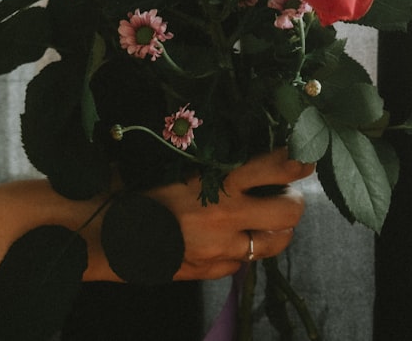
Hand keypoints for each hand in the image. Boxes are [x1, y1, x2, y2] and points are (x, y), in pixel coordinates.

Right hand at [145, 148, 314, 279]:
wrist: (106, 239)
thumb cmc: (134, 192)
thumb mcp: (172, 167)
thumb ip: (206, 162)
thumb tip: (236, 140)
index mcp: (216, 185)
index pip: (273, 169)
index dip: (296, 161)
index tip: (305, 155)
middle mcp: (225, 218)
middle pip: (289, 212)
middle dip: (293, 200)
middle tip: (284, 190)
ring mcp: (221, 250)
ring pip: (275, 243)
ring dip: (277, 229)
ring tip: (266, 217)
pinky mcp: (212, 272)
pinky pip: (243, 261)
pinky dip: (242, 249)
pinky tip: (228, 237)